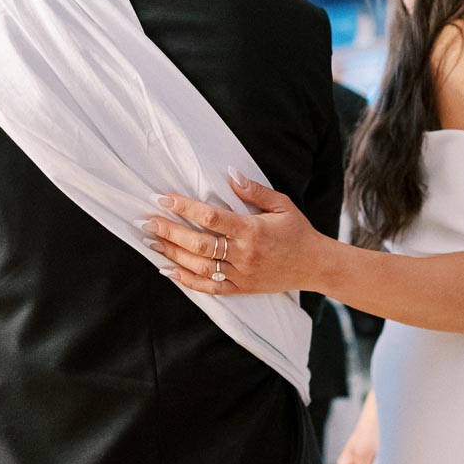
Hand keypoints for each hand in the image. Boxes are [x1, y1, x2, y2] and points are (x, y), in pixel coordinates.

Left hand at [143, 172, 329, 295]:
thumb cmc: (297, 231)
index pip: (211, 217)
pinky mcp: (242, 289)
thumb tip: (230, 174)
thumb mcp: (282, 204)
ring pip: (200, 266)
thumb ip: (255, 190)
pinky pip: (210, 287)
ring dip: (173, 254)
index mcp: (253, 230)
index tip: (164, 199)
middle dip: (170, 232)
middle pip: (199, 243)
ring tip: (152, 242)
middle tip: (148, 222)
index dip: (185, 208)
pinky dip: (187, 280)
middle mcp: (244, 254)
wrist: (315, 265)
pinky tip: (168, 270)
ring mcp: (242, 274)